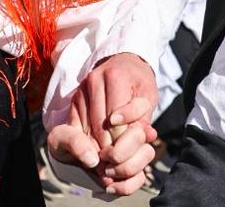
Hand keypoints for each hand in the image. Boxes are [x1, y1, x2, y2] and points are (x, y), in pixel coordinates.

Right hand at [75, 53, 158, 194]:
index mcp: (116, 76)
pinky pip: (77, 125)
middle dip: (109, 146)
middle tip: (117, 161)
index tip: (127, 153)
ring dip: (97, 146)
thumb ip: (144, 116)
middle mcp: (95, 80)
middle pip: (100, 125)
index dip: (122, 140)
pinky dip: (86, 139)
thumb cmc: (139, 82)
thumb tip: (144, 135)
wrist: (123, 62)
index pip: (117, 119)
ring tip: (108, 157)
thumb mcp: (149, 95)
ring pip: (87, 127)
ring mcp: (82, 89)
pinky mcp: (74, 98)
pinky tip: (96, 147)